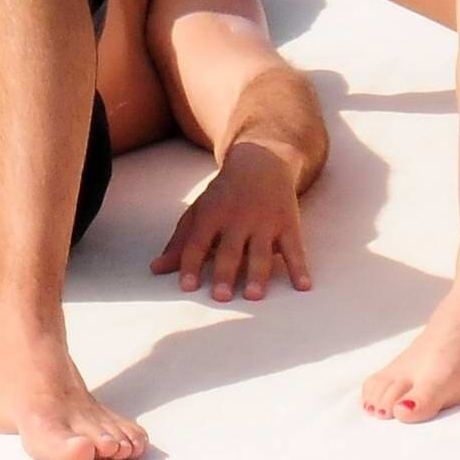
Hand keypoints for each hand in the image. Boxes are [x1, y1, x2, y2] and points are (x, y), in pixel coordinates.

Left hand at [150, 144, 312, 301]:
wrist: (262, 161)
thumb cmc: (225, 194)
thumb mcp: (200, 210)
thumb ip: (180, 242)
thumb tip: (156, 269)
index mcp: (212, 214)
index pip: (198, 241)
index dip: (191, 263)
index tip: (187, 287)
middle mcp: (238, 218)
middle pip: (230, 249)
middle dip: (225, 272)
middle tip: (220, 297)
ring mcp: (265, 221)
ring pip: (261, 251)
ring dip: (257, 274)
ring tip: (253, 295)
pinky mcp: (288, 223)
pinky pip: (295, 248)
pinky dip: (300, 267)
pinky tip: (303, 286)